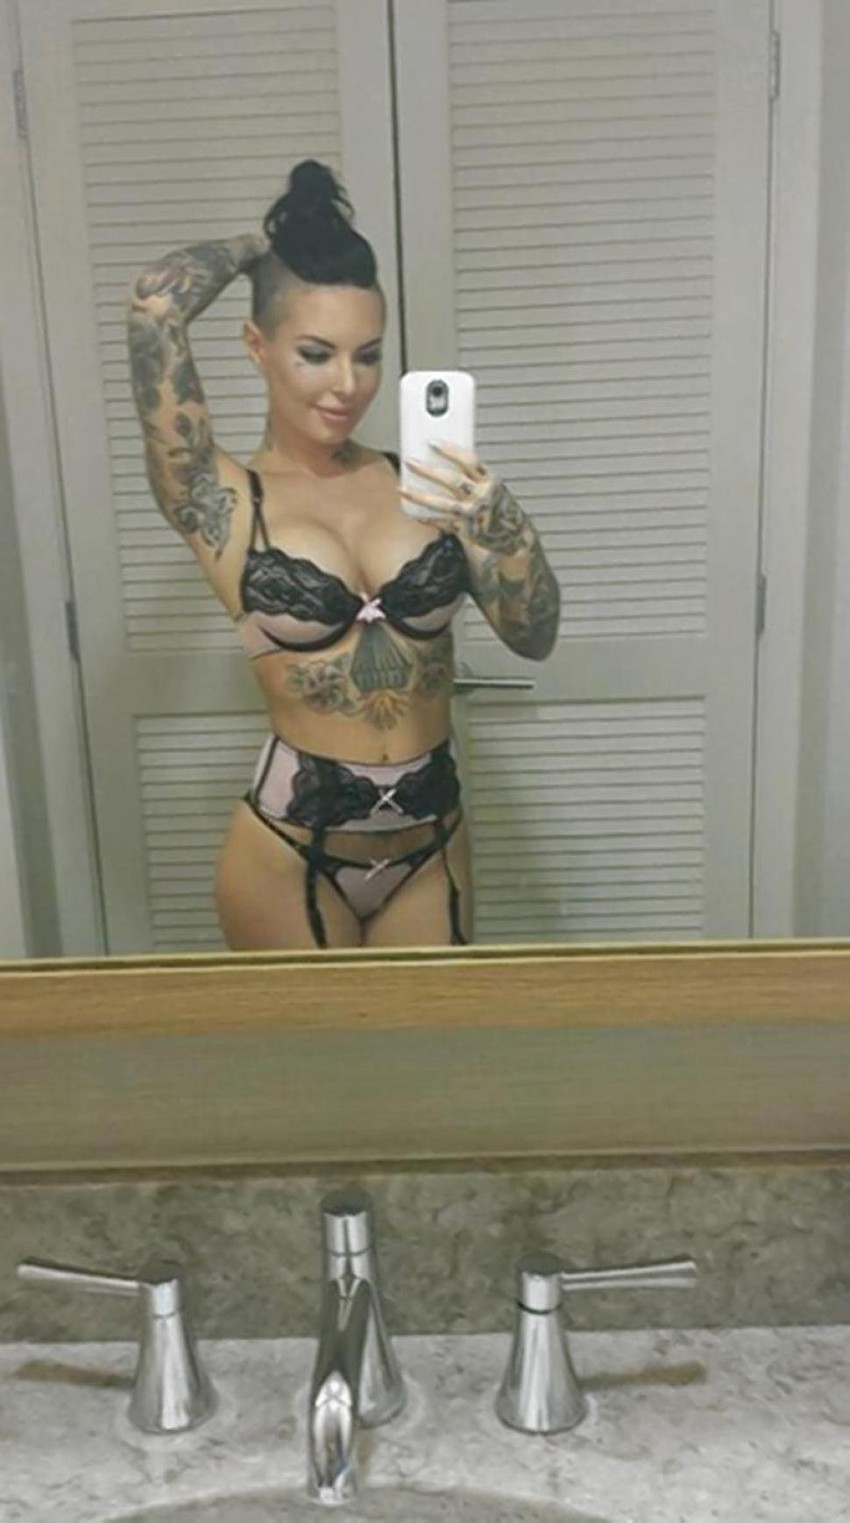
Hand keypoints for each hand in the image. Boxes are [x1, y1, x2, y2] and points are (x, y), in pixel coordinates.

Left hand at [401, 443, 526, 554]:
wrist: (515, 537)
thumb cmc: (501, 509)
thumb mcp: (493, 486)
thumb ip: (473, 476)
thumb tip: (443, 462)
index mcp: (490, 481)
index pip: (469, 460)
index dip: (450, 450)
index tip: (432, 443)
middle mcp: (482, 496)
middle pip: (452, 480)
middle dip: (428, 470)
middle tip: (410, 462)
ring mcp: (473, 515)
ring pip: (442, 503)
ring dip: (420, 496)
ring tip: (403, 489)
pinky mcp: (466, 531)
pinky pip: (442, 523)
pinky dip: (428, 518)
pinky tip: (416, 513)